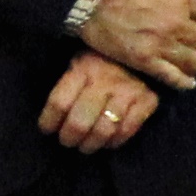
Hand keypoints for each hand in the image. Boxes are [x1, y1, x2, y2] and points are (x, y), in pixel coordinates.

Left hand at [42, 51, 161, 152]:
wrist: (142, 49)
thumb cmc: (101, 61)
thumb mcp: (78, 62)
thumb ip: (67, 86)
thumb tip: (51, 120)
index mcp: (83, 68)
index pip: (59, 103)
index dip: (48, 122)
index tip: (47, 129)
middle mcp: (105, 79)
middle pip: (79, 122)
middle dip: (69, 138)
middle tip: (67, 141)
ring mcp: (129, 91)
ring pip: (103, 131)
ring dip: (90, 145)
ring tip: (85, 145)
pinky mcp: (148, 101)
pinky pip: (127, 131)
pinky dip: (114, 142)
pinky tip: (107, 141)